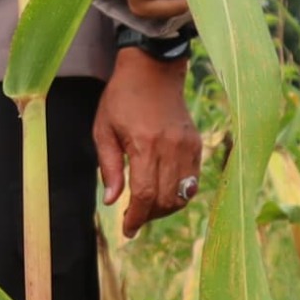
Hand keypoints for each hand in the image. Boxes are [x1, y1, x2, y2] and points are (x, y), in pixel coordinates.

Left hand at [96, 48, 201, 237]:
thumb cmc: (121, 98)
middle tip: (134, 218)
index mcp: (144, 144)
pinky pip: (192, 180)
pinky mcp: (196, 144)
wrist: (152, 69)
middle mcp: (170, 148)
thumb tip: (111, 201)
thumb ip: (109, 167)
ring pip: (182, 194)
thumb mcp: (103, 130)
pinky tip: (162, 190)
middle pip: (165, 199)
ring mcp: (187, 146)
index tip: (128, 230)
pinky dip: (178, 192)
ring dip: (165, 208)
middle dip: (149, 216)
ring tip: (147, 207)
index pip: (145, 194)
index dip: (136, 217)